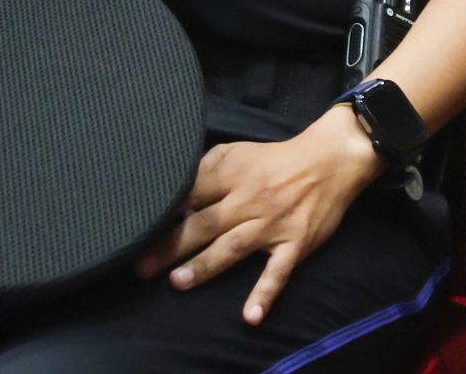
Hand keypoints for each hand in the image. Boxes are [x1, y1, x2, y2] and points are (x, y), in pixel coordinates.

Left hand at [133, 106, 383, 324]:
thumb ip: (206, 168)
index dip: (164, 210)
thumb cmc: (274, 159)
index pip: (190, 193)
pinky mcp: (295, 244)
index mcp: (231, 174)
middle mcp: (248, 200)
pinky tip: (251, 315)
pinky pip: (278, 271)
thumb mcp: (237, 151)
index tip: (137, 227)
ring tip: (178, 282)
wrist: (329, 161)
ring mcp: (271, 225)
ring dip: (205, 266)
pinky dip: (265, 293)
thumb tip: (174, 189)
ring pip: (233, 247)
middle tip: (141, 267)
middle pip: (204, 224)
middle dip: (171, 245)